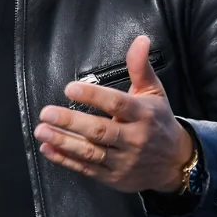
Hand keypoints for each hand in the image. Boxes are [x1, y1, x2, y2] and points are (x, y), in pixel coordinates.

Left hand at [33, 35, 192, 193]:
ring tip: (42, 131)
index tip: (70, 88)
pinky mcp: (114, 177)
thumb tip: (140, 40)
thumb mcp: (154, 91)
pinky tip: (48, 149)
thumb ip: (140, 67)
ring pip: (90, 152)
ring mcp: (123, 161)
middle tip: (46, 112)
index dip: (93, 95)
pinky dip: (66, 160)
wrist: (175, 162)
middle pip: (100, 131)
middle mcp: (134, 139)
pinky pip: (87, 169)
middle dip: (70, 121)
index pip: (116, 104)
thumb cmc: (158, 121)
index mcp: (143, 114)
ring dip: (63, 142)